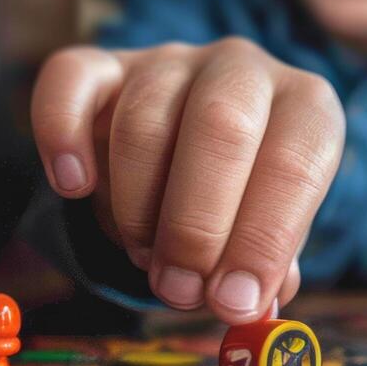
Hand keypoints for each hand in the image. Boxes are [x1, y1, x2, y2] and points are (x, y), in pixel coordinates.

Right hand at [31, 38, 344, 324]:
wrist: (191, 150)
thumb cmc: (245, 200)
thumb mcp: (269, 231)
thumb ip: (264, 268)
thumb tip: (245, 304)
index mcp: (305, 108)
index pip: (295, 163)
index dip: (263, 239)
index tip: (233, 302)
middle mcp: (243, 70)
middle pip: (222, 128)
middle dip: (196, 226)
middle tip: (179, 290)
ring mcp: (171, 61)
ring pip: (143, 121)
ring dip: (137, 208)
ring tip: (145, 258)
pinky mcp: (105, 66)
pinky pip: (71, 80)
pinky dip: (61, 134)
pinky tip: (73, 188)